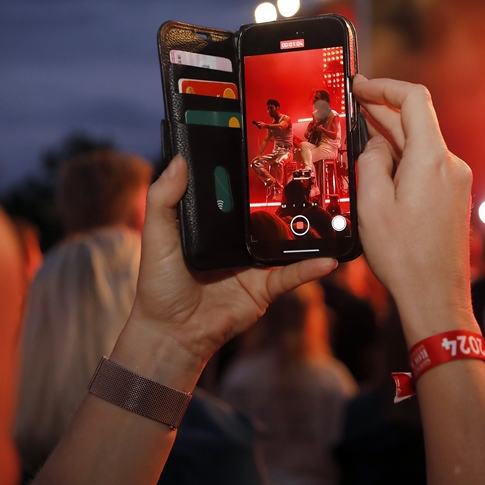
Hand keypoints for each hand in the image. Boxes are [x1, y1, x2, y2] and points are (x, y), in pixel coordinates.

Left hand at [112, 155, 335, 388]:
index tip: (264, 151)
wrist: (171, 333)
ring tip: (326, 213)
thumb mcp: (157, 236)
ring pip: (284, 243)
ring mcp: (253, 265)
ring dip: (305, 231)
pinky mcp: (264, 289)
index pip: (235, 195)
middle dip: (285, 200)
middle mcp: (236, 243)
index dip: (248, 177)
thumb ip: (163, 199)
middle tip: (306, 177)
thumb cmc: (159, 286)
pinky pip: (290, 275)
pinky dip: (309, 268)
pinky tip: (326, 260)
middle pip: (266, 215)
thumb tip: (179, 161)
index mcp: (214, 227)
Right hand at [352, 76, 476, 342]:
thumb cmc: (404, 256)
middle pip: (417, 122)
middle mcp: (450, 164)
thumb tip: (375, 145)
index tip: (360, 87)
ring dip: (390, 139)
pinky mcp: (453, 198)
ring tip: (358, 140)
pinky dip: (402, 160)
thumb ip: (370, 162)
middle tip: (351, 109)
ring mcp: (455, 182)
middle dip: (382, 112)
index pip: (414, 99)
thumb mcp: (371, 204)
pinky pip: (426, 167)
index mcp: (431, 159)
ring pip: (420, 146)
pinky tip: (379, 171)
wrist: (436, 297)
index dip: (385, 86)